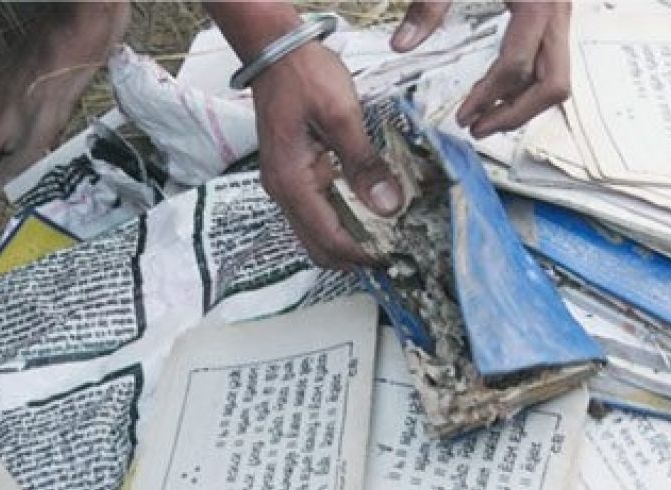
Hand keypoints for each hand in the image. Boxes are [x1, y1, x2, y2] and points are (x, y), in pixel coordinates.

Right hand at [251, 42, 402, 268]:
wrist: (275, 51)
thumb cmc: (305, 76)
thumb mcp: (341, 115)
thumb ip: (364, 164)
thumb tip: (389, 206)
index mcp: (292, 182)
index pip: (330, 238)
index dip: (364, 254)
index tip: (396, 256)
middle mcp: (283, 192)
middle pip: (319, 248)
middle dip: (355, 258)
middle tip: (393, 255)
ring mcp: (284, 186)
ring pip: (316, 235)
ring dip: (348, 244)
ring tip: (385, 240)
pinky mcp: (292, 177)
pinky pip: (316, 215)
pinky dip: (341, 225)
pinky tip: (367, 217)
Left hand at [391, 1, 570, 137]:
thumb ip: (429, 4)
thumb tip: (401, 45)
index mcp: (536, 1)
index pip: (516, 67)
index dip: (488, 98)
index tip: (462, 118)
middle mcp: (557, 11)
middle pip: (553, 85)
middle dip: (515, 115)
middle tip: (477, 130)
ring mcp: (561, 13)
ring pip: (557, 77)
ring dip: (524, 106)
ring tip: (486, 119)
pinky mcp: (554, 13)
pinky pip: (551, 61)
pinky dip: (528, 84)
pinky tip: (497, 90)